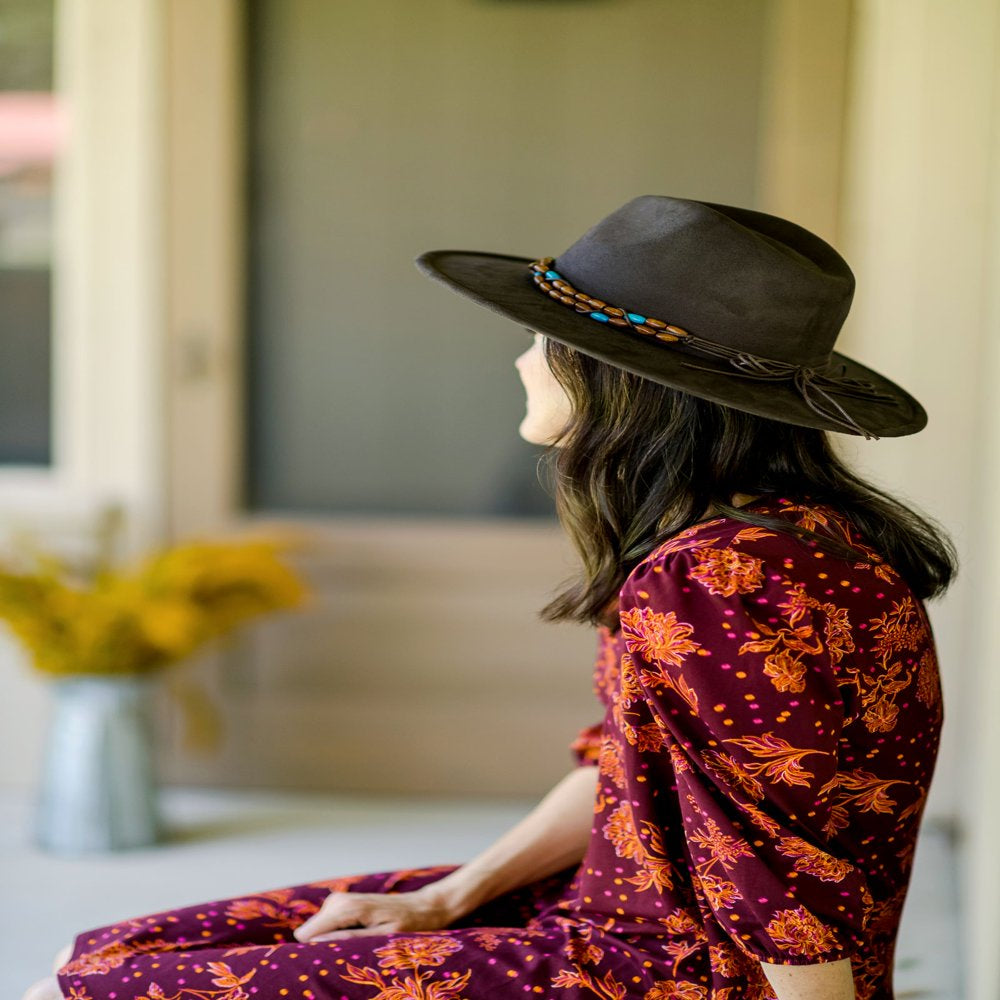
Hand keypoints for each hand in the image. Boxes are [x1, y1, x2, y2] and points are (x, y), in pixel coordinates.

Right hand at [292, 884, 458, 941]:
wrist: (424, 906)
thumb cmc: (409, 924)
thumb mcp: (383, 938)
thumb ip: (350, 940)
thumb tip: (317, 944)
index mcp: (347, 908)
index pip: (306, 934)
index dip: (313, 951)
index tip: (331, 961)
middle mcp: (339, 900)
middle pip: (309, 933)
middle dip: (323, 946)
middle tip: (352, 953)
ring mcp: (340, 900)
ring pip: (316, 931)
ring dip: (332, 941)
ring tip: (360, 943)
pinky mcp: (343, 904)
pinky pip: (326, 926)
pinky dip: (338, 935)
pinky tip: (359, 936)